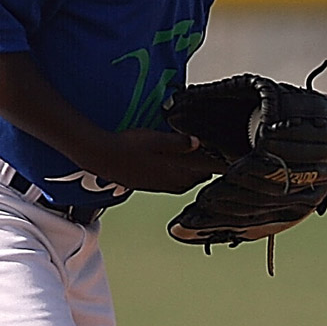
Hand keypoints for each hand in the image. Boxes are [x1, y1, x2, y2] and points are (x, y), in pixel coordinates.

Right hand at [83, 129, 220, 193]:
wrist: (102, 158)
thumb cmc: (128, 146)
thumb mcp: (156, 139)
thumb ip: (178, 142)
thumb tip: (197, 142)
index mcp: (177, 172)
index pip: (206, 170)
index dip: (216, 162)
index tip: (224, 155)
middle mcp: (173, 183)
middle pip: (199, 177)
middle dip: (207, 167)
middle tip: (212, 153)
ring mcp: (163, 186)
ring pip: (187, 181)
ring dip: (193, 171)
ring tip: (196, 158)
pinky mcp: (153, 185)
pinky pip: (175, 183)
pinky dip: (180, 174)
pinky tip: (175, 165)